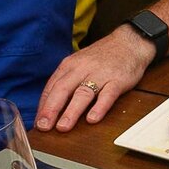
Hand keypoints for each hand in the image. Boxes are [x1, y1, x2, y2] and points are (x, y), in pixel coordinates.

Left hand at [35, 28, 153, 131]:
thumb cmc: (102, 57)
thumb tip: (49, 105)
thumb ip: (65, 81)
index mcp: (70, 65)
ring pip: (83, 93)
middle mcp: (82, 69)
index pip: (51, 87)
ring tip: (63, 127)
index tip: (38, 122)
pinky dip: (100, 107)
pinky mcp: (118, 80)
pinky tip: (92, 119)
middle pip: (63, 89)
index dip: (43, 106)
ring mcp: (100, 74)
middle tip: (44, 126)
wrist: (129, 42)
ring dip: (72, 111)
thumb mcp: (79, 63)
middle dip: (52, 109)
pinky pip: (107, 95)